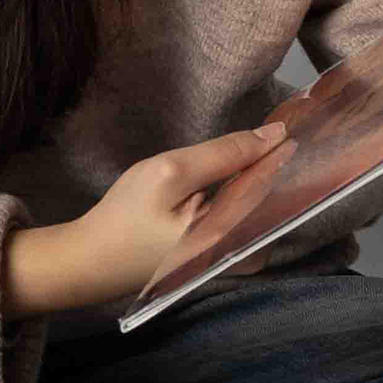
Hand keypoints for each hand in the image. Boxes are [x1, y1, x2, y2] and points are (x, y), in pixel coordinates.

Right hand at [3, 123, 288, 316]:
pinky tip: (239, 176)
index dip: (282, 149)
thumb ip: (222, 154)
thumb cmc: (125, 216)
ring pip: (260, 211)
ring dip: (263, 179)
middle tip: (282, 128)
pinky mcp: (216, 257)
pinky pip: (244, 221)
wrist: (89, 261)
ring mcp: (229, 259)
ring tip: (265, 147)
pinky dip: (245, 196)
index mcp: (234, 234)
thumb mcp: (170, 173)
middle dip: (277, 166)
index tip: (293, 121)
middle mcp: (241, 252)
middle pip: (272, 201)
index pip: (271, 182)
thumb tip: (272, 135)